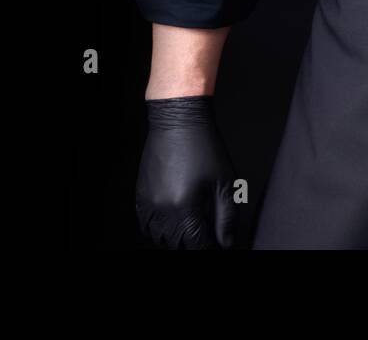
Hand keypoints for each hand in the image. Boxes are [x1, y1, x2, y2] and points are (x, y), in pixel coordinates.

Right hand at [135, 96, 236, 248]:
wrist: (178, 121)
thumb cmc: (204, 147)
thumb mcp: (225, 184)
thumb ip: (227, 218)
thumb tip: (227, 243)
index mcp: (184, 207)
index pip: (194, 245)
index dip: (207, 247)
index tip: (214, 244)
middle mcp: (162, 208)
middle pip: (175, 244)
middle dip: (191, 243)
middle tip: (205, 235)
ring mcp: (148, 201)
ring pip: (157, 236)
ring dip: (173, 238)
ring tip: (188, 229)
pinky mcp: (141, 193)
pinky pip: (144, 223)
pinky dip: (157, 228)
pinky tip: (171, 220)